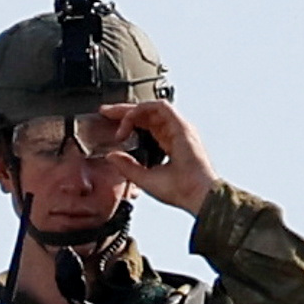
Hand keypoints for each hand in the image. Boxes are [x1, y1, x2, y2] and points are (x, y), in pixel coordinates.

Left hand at [113, 100, 221, 216]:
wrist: (197, 196)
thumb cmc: (179, 191)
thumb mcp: (144, 178)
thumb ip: (127, 166)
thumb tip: (111, 155)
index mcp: (169, 143)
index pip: (146, 125)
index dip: (128, 121)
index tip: (109, 123)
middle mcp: (174, 133)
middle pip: (147, 114)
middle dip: (124, 111)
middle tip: (105, 112)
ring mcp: (179, 128)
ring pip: (152, 108)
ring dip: (131, 111)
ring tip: (113, 119)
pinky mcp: (182, 126)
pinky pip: (160, 107)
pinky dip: (142, 110)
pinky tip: (128, 120)